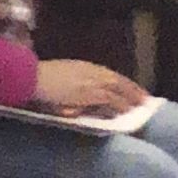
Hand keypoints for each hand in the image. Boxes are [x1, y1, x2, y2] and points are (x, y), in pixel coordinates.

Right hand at [29, 59, 151, 120]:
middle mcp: (91, 71)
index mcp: (84, 67)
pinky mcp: (89, 93)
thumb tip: (82, 99)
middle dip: (132, 89)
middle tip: (144, 98)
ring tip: (141, 106)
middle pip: (118, 79)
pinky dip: (120, 104)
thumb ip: (74, 85)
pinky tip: (127, 111)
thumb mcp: (61, 78)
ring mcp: (91, 81)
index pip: (109, 74)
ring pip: (118, 88)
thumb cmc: (40, 79)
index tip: (132, 88)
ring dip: (131, 97)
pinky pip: (110, 99)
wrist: (33, 78)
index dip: (122, 82)